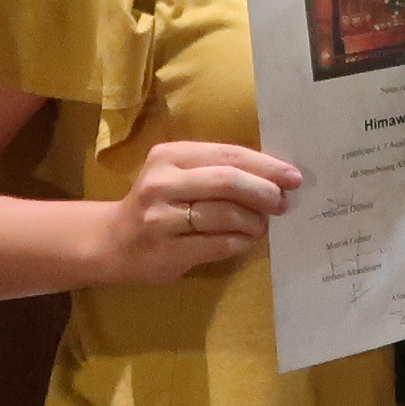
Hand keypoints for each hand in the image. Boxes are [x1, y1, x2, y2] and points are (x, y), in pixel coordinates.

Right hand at [105, 137, 298, 282]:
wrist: (111, 241)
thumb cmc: (158, 203)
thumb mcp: (179, 175)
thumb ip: (217, 170)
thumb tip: (274, 177)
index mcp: (169, 156)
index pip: (228, 154)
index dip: (266, 165)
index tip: (293, 177)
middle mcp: (162, 183)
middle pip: (228, 181)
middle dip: (264, 192)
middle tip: (282, 203)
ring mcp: (161, 219)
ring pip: (226, 215)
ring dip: (254, 221)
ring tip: (260, 226)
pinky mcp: (166, 251)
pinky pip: (219, 244)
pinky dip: (240, 242)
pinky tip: (244, 241)